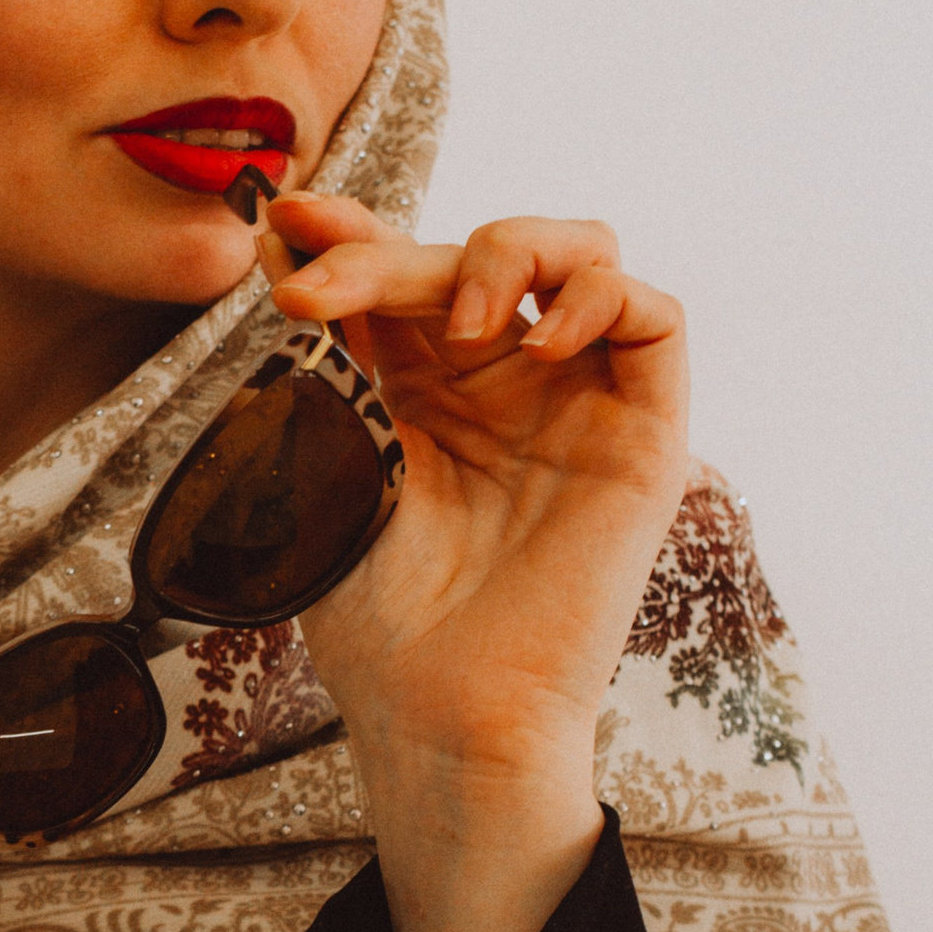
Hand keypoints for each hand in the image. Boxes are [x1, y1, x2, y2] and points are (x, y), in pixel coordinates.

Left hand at [269, 196, 688, 791]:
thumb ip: (321, 347)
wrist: (437, 709)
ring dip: (510, 251)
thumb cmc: (377, 613)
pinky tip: (530, 345)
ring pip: (581, 252)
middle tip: (316, 298)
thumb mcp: (328, 453)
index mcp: (425, 385)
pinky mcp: (644, 434)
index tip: (286, 222)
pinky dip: (600, 297)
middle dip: (389, 255)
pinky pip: (654, 318)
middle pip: (472, 254)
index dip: (351, 232)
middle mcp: (505, 380)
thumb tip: (278, 235)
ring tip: (457, 325)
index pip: (402, 268)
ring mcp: (576, 400)